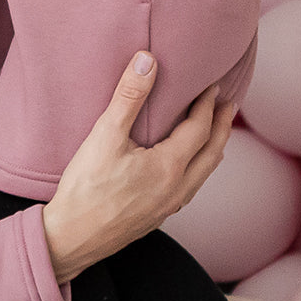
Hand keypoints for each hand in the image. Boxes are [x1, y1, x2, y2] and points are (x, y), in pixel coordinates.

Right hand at [41, 55, 234, 284]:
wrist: (71, 238)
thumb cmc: (85, 188)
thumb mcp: (105, 136)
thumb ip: (128, 97)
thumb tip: (147, 61)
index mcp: (169, 167)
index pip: (200, 128)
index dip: (208, 104)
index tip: (213, 85)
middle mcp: (177, 189)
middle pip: (212, 153)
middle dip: (222, 126)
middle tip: (230, 104)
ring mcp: (168, 207)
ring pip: (203, 174)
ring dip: (213, 148)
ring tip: (215, 133)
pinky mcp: (156, 217)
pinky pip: (190, 188)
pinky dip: (198, 169)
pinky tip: (186, 167)